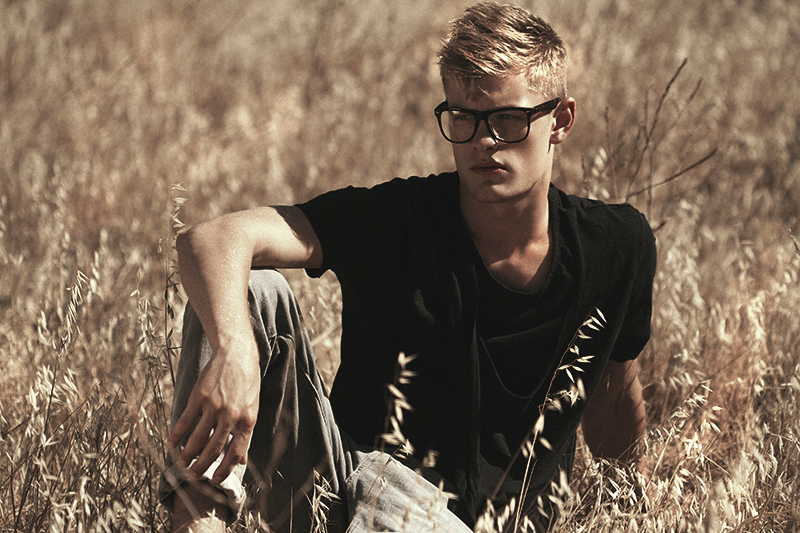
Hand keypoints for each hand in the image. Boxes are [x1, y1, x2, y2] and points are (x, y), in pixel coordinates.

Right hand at [167, 335, 260, 484]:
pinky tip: (171, 444)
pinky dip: (177, 434)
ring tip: (181, 465)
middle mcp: (230, 415)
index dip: (224, 469)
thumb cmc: (247, 383)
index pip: (235, 452)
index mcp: (247, 420)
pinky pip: (185, 420)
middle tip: (193, 476)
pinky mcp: (199, 396)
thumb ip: (245, 433)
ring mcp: (214, 406)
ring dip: (188, 454)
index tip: (214, 480)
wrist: (236, 354)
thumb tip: (241, 460)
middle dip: (202, 466)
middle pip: (214, 448)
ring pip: (198, 437)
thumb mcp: (252, 407)